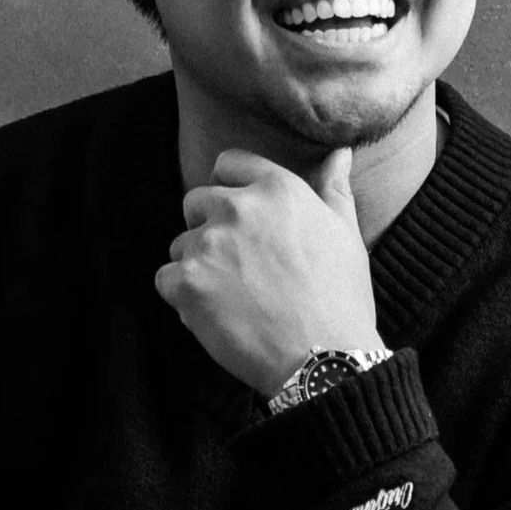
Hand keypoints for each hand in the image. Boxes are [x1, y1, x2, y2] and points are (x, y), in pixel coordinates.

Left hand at [155, 146, 383, 395]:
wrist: (324, 357)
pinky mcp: (185, 282)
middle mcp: (237, 207)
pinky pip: (165, 279)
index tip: (240, 216)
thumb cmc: (339, 298)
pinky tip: (215, 314)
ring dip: (197, 266)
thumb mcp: (345, 234)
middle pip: (196, 202)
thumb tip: (339, 152)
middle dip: (210, 229)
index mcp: (276, 189)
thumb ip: (333, 188)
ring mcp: (207, 244)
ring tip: (232, 297)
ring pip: (180, 245)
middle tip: (238, 266)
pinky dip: (182, 298)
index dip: (230, 188)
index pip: (228, 163)